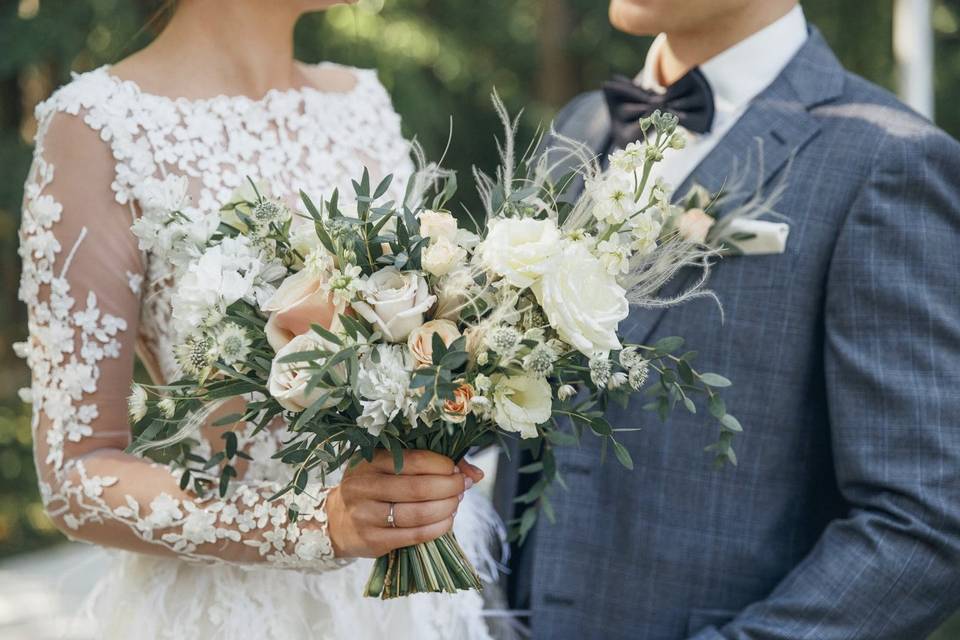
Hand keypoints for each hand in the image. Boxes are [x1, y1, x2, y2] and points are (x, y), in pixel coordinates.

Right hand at [326, 450, 483, 557]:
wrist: (336, 520)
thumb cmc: (374, 487)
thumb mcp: (392, 467)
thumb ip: (432, 464)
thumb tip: (477, 473)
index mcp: (369, 461)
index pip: (414, 460)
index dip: (443, 465)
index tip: (457, 470)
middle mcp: (363, 486)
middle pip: (419, 488)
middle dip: (450, 487)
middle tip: (462, 487)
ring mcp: (365, 515)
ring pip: (418, 514)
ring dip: (446, 509)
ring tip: (455, 504)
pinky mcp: (372, 541)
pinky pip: (413, 535)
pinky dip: (437, 529)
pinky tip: (446, 522)